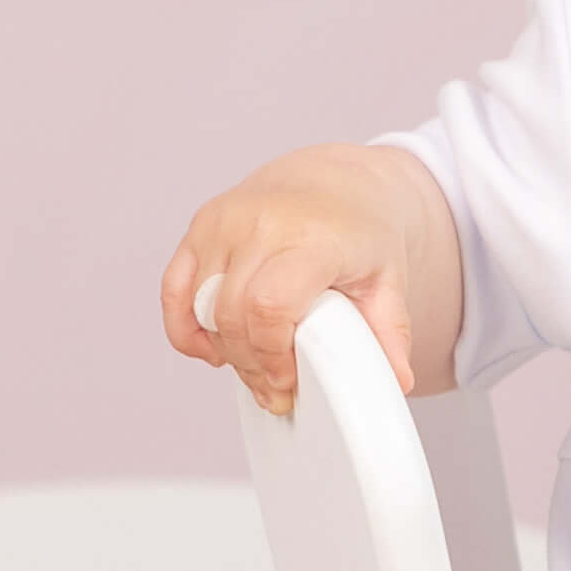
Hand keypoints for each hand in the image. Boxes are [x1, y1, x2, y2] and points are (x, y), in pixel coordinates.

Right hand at [163, 143, 455, 415]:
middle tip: (275, 388)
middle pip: (233, 315)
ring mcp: (224, 222)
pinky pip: (174, 289)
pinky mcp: (200, 227)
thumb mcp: (387, 278)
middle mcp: (259, 223)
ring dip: (224, 350)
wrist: (331, 181)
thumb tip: (396, 381)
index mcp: (310, 236)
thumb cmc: (357, 231)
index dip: (270, 355)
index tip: (286, 382)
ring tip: (255, 367)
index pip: (269, 305)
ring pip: (202, 307)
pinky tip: (212, 349)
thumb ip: (390, 331)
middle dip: (251, 364)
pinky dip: (185, 328)